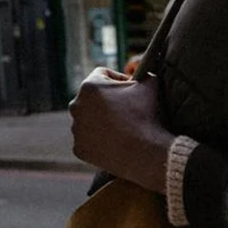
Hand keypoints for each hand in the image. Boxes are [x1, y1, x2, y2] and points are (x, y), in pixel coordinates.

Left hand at [70, 68, 173, 192]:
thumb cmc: (147, 117)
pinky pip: (87, 143)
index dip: (118, 80)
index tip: (130, 90)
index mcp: (90, 85)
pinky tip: (113, 144)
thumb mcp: (150, 86)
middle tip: (124, 111)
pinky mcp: (79, 149)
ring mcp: (76, 129)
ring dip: (100, 123)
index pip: (102, 75)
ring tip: (119, 129)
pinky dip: (98, 143)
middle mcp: (76, 105)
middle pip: (91, 99)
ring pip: (87, 121)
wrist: (145, 152)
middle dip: (106, 102)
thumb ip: (145, 75)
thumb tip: (146, 74)